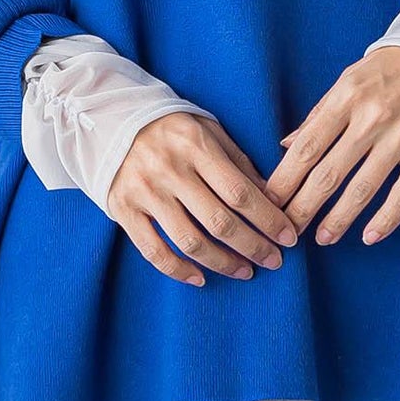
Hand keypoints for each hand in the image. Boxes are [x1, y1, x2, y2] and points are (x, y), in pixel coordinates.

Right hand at [106, 109, 299, 286]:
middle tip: (274, 261)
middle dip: (253, 246)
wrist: (110, 122)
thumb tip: (271, 197)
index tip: (288, 236)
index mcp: (196, 146)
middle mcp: (170, 170)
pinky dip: (179, 270)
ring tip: (245, 271)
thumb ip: (238, 162)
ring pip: (190, 241)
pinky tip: (201, 278)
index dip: (268, 218)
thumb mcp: (207, 130)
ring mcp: (145, 192)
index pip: (240, 191)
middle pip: (220, 221)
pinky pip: (153, 251)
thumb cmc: (170, 129)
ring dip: (223, 262)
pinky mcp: (123, 210)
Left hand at [265, 46, 399, 245]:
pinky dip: (386, 219)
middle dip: (303, 207)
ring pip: (364, 188)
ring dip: (339, 219)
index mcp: (346, 97)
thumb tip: (286, 145)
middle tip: (288, 231)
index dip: (285, 179)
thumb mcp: (348, 81)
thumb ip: (318, 115)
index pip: (307, 147)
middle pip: (329, 173)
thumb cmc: (387, 71)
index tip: (269, 202)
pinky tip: (369, 236)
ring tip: (322, 238)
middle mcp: (373, 117)